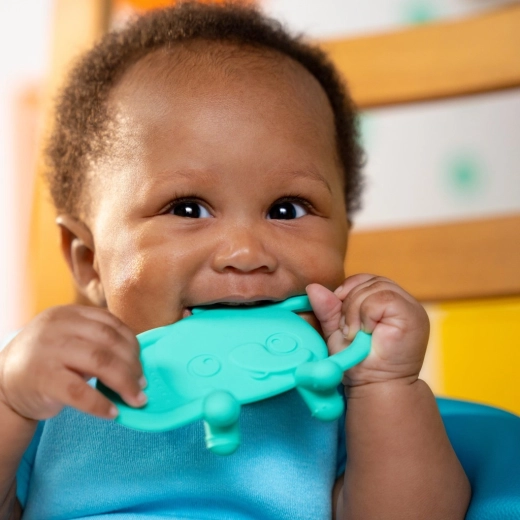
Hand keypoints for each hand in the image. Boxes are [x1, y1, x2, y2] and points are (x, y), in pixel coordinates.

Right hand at [0, 305, 145, 420]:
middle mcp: (58, 326)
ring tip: (135, 399)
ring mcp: (48, 350)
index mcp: (69, 313)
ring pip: (100, 362)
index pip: (111, 323)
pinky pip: (79, 392)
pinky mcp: (42, 377)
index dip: (132, 344)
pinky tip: (113, 413)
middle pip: (109, 341)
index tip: (142, 365)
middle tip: (142, 385)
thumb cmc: (48, 362)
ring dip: (124, 383)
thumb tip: (138, 364)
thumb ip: (98, 342)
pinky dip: (101, 404)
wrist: (3, 385)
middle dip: (132, 365)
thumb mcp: (70, 341)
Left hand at [306, 274, 428, 385]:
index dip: (346, 292)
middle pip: (369, 280)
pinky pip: (383, 298)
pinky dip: (366, 315)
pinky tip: (366, 333)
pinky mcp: (413, 314)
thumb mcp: (337, 331)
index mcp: (386, 301)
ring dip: (356, 311)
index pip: (364, 279)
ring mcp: (410, 306)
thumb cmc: (358, 363)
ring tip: (355, 335)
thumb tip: (312, 287)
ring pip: (375, 287)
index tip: (340, 319)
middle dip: (349, 303)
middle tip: (348, 331)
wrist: (376, 388)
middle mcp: (402, 300)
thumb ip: (328, 309)